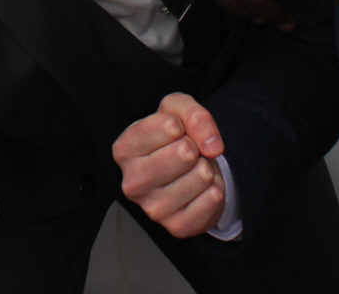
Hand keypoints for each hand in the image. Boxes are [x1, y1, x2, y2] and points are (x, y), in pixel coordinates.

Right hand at [114, 93, 227, 237]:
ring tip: (191, 171)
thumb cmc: (174, 138)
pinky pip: (213, 198)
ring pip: (202, 175)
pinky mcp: (176, 227)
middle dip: (195, 148)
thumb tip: (211, 146)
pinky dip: (215, 189)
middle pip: (185, 152)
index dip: (182, 125)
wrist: (186, 172)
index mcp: (124, 150)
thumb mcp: (178, 111)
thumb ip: (194, 115)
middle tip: (186, 154)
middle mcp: (132, 182)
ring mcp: (153, 208)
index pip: (170, 126)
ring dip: (205, 169)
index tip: (174, 134)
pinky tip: (199, 190)